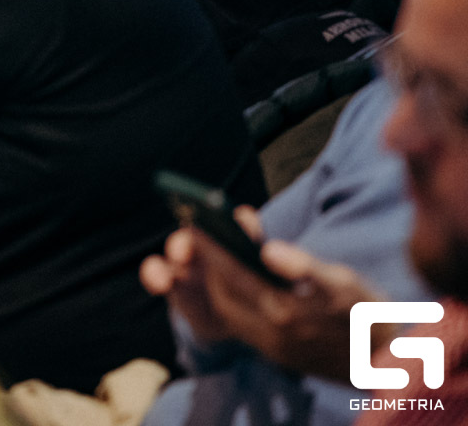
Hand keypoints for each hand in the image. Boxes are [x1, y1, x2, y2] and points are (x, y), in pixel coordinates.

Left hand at [141, 208, 379, 382]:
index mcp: (286, 312)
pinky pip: (240, 325)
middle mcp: (272, 334)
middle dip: (209, 264)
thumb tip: (267, 248)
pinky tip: (236, 281)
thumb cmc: (369, 314)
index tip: (199, 222)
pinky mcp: (278, 355)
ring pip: (228, 311)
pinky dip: (231, 300)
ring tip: (217, 253)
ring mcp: (273, 348)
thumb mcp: (345, 282)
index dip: (212, 247)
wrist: (388, 364)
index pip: (233, 274)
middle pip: (222, 294)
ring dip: (217, 282)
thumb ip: (304, 265)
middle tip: (204, 234)